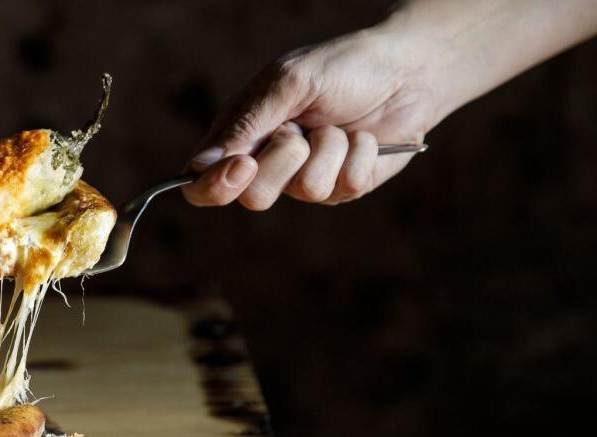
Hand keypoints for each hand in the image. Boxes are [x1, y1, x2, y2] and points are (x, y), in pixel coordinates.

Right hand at [182, 27, 440, 209]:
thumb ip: (245, 125)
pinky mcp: (342, 188)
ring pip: (304, 191)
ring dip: (329, 149)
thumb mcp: (288, 84)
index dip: (213, 185)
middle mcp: (268, 164)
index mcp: (241, 136)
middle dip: (283, 161)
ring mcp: (305, 180)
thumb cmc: (342, 66)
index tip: (243, 165)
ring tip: (338, 125)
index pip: (202, 182)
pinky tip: (364, 137)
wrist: (409, 69)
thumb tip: (199, 166)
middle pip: (253, 198)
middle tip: (300, 132)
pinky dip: (358, 155)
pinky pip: (344, 187)